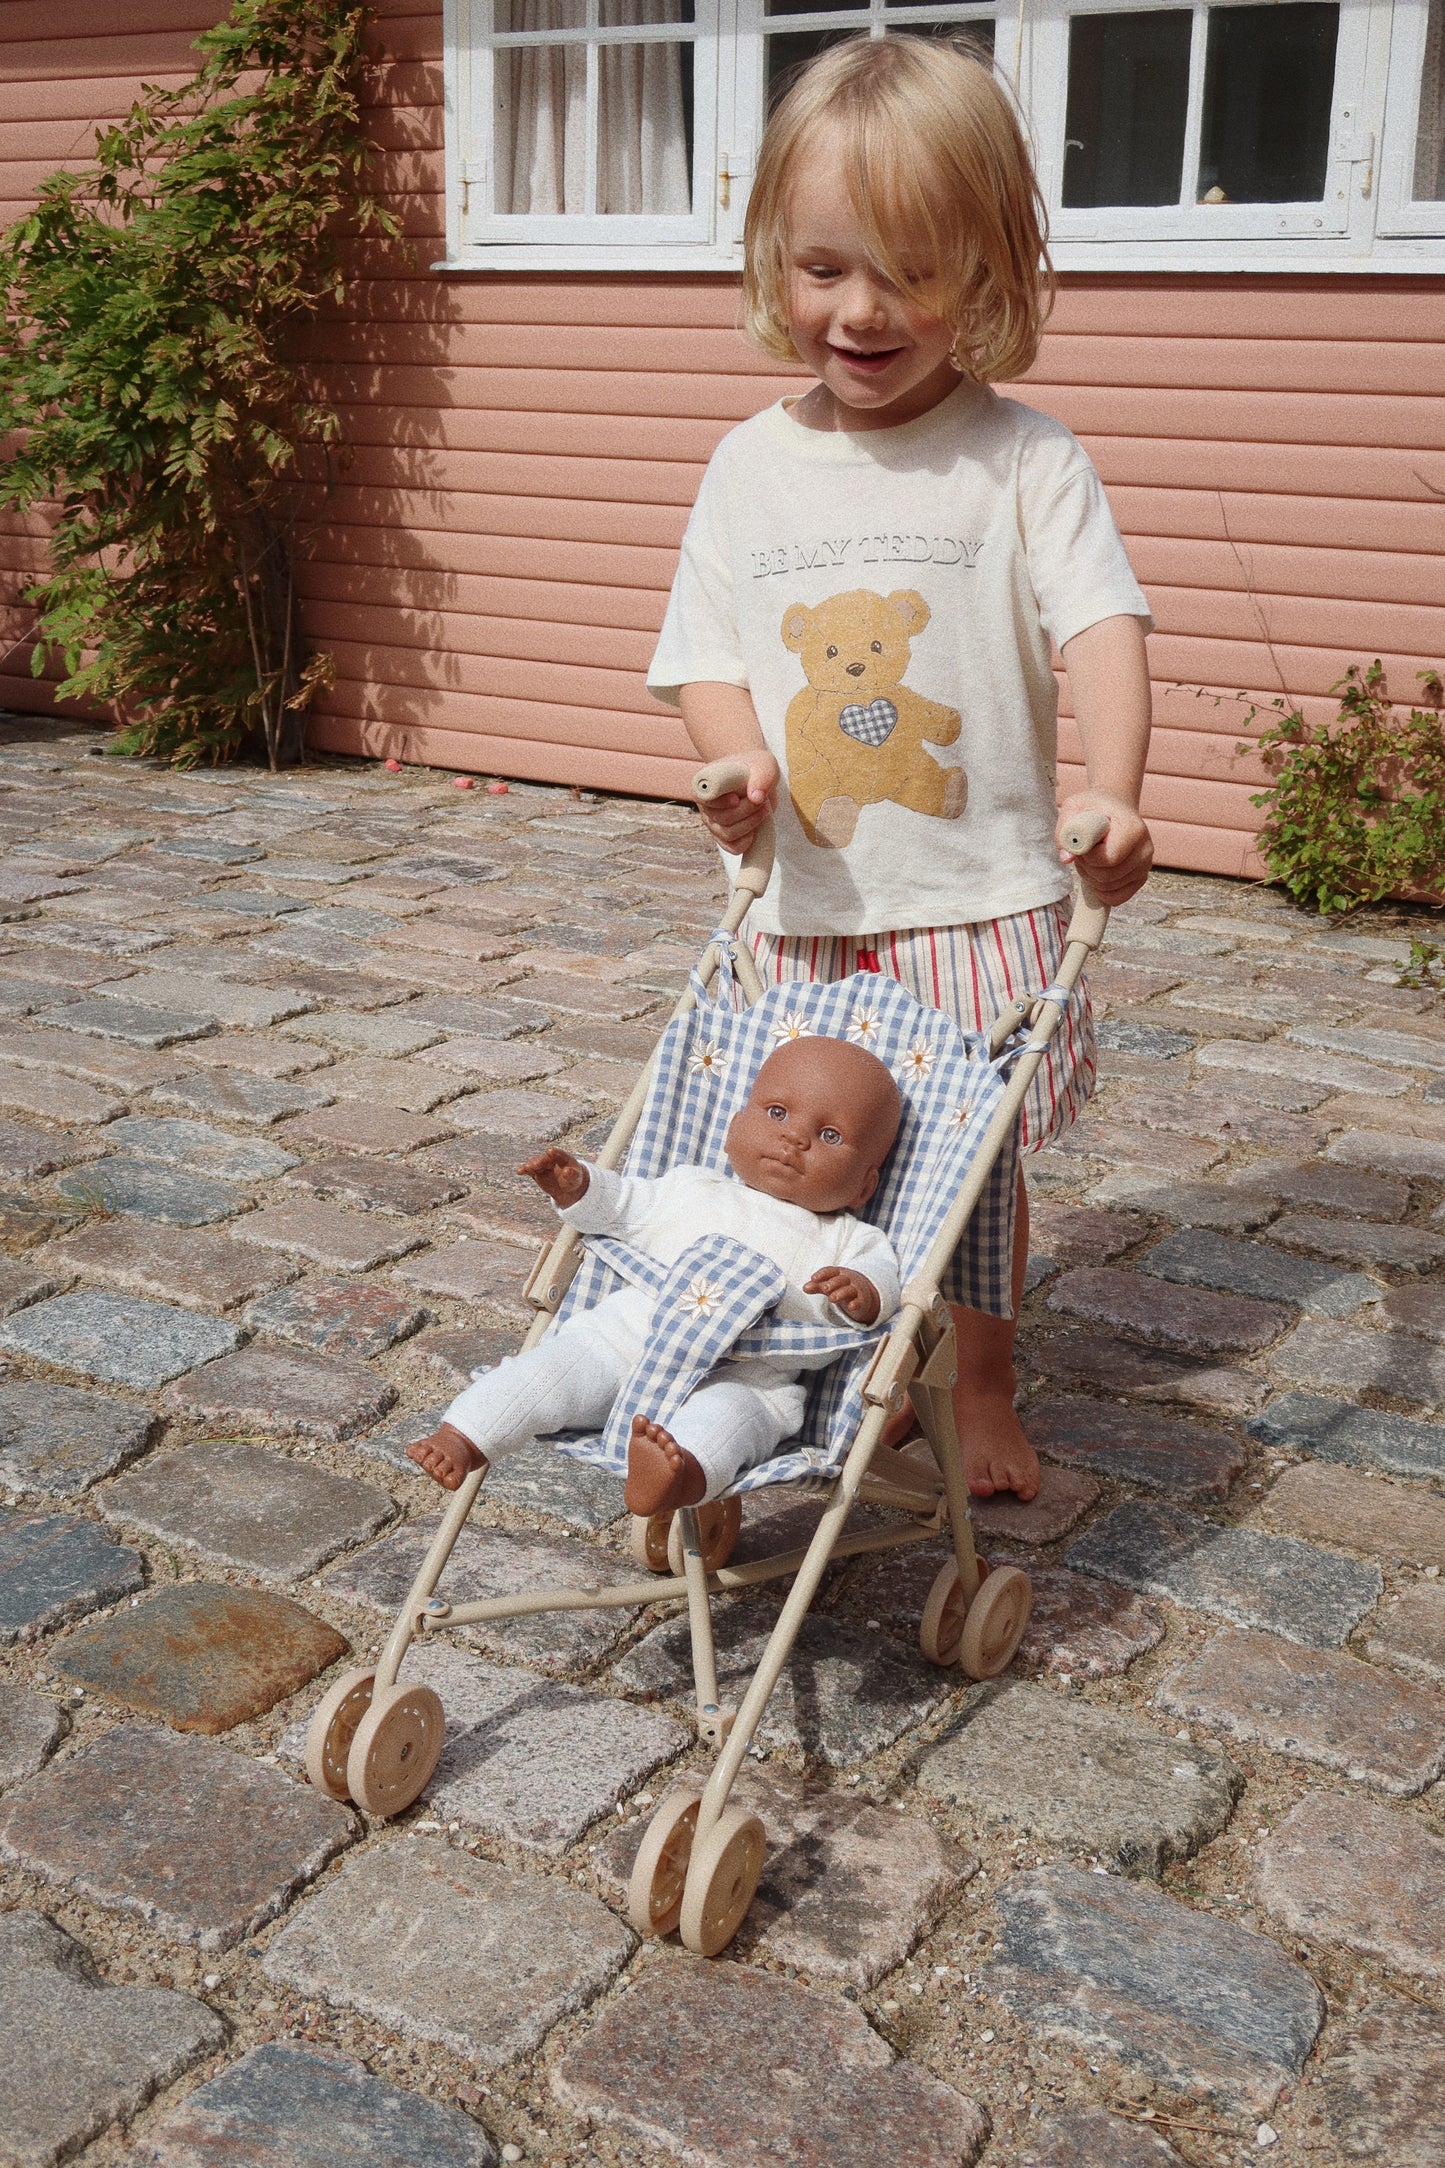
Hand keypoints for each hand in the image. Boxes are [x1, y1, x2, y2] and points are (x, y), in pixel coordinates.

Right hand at [520, 1147, 588, 1204]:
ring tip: (527, 1168)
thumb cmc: (572, 1180)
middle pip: (545, 1158)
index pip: (559, 1154)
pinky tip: (519, 1172)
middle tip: (536, 1165)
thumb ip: (571, 1174)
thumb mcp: (575, 1178)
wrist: (566, 1187)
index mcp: (564, 1158)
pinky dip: (525, 1170)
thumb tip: (567, 1171)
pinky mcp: (537, 1172)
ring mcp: (543, 1165)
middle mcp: (552, 1159)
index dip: (555, 1152)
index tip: (550, 1151)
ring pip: (536, 1163)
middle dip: (540, 1161)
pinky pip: (530, 1170)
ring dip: (531, 1165)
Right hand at [698, 751, 778, 853]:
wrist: (757, 778)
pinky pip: (732, 847)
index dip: (720, 802)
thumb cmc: (756, 768)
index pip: (703, 798)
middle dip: (746, 812)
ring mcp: (714, 823)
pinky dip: (746, 843)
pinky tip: (756, 830)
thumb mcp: (764, 764)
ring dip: (750, 825)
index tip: (736, 798)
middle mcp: (706, 806)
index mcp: (705, 785)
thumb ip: (762, 776)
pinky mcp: (725, 836)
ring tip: (763, 811)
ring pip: (728, 834)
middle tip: (761, 801)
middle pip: (721, 819)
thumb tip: (756, 798)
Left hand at [805, 1266, 879, 1324]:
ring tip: (832, 1298)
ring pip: (849, 1290)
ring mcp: (856, 1289)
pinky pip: (859, 1301)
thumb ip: (817, 1286)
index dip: (822, 1274)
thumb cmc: (841, 1287)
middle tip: (824, 1288)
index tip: (813, 1278)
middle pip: (840, 1280)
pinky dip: (856, 1303)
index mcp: (838, 1273)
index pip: (830, 1271)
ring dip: (841, 1293)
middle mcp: (848, 1279)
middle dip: (831, 1283)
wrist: (863, 1292)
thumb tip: (804, 1288)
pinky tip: (851, 1307)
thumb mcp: (829, 1285)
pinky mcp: (862, 1300)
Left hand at [1056, 791, 1153, 907]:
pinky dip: (1101, 891)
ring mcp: (1145, 866)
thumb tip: (1066, 858)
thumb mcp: (1074, 807)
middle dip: (1087, 868)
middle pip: (1108, 876)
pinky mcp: (1140, 878)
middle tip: (1083, 852)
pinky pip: (1117, 898)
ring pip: (1110, 888)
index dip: (1089, 856)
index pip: (1109, 858)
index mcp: (1133, 828)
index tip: (1083, 843)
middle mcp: (1145, 848)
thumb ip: (1065, 829)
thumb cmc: (1094, 807)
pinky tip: (1097, 873)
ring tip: (1090, 858)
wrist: (1114, 809)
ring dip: (1091, 878)